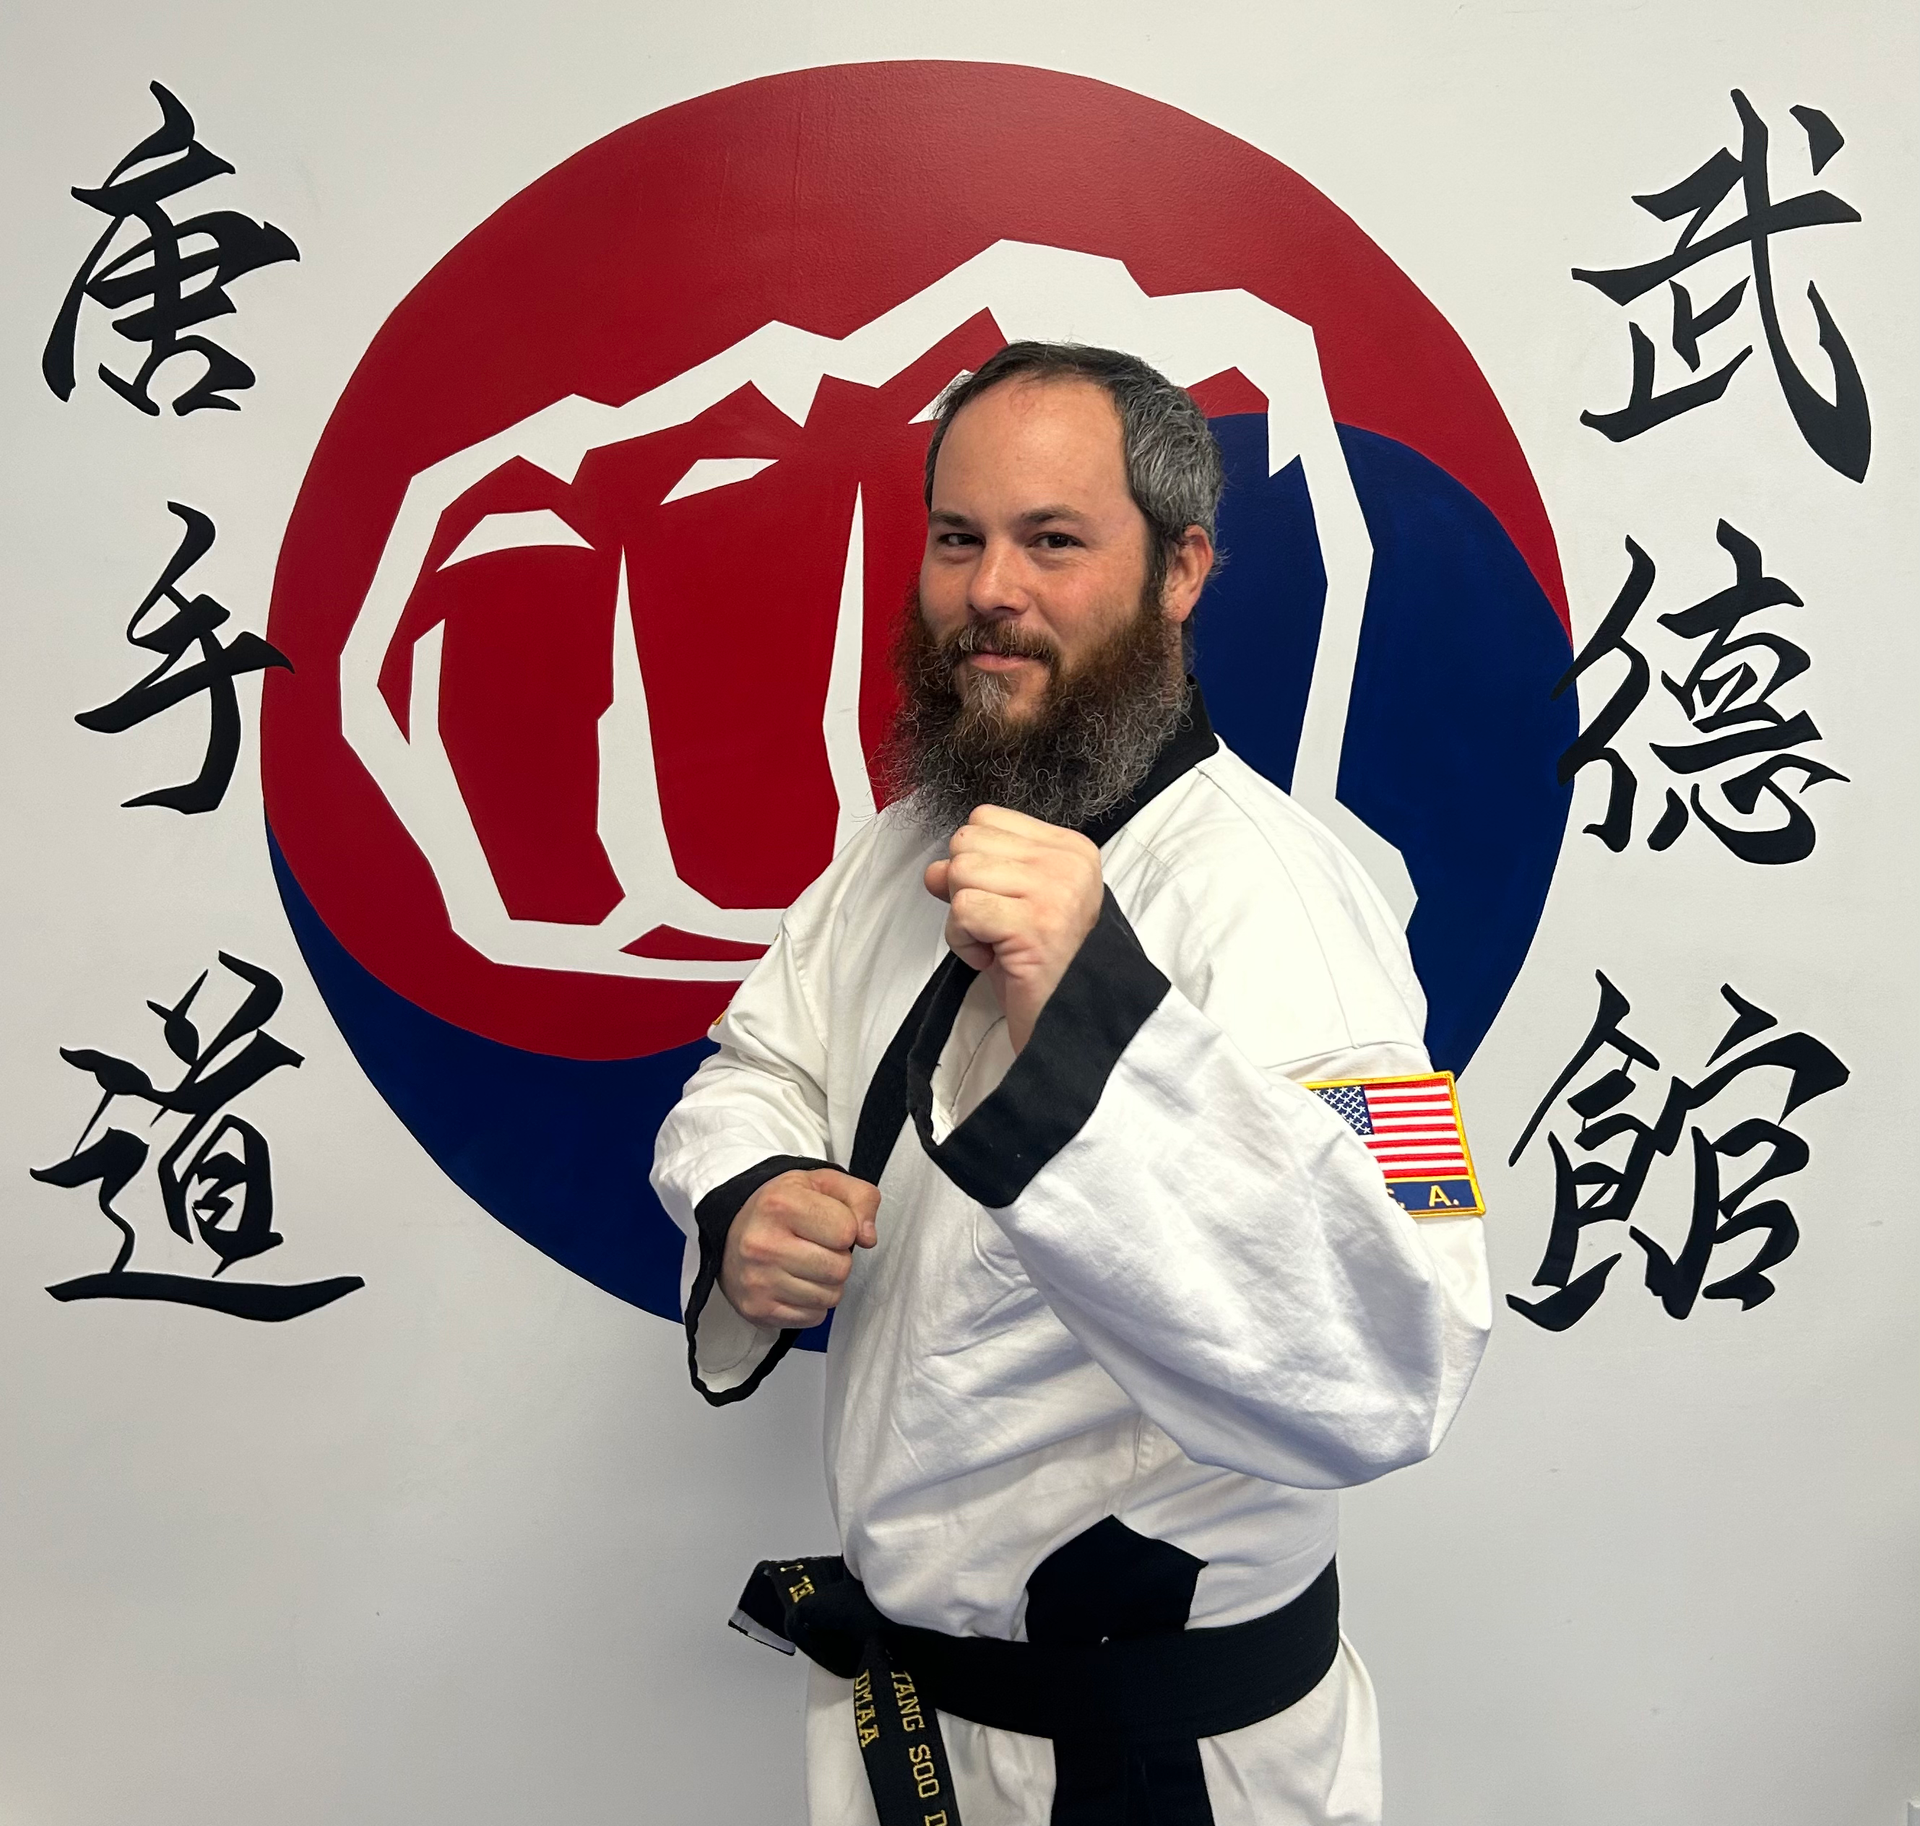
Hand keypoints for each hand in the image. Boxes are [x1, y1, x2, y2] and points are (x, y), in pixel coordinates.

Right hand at [719, 1168, 879, 1329]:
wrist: (732, 1231)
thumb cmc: (781, 1207)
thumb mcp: (823, 1183)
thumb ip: (861, 1198)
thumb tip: (868, 1238)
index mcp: (780, 1204)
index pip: (847, 1230)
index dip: (847, 1227)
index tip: (827, 1223)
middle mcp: (763, 1243)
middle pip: (840, 1268)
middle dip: (838, 1258)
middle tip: (817, 1246)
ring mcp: (758, 1280)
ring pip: (830, 1297)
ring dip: (827, 1283)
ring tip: (805, 1264)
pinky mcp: (758, 1309)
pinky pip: (814, 1317)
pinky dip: (812, 1303)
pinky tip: (795, 1282)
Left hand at [923, 805, 1102, 1052]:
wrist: (1070, 1023)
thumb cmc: (1040, 968)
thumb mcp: (1010, 906)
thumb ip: (977, 874)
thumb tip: (934, 869)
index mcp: (1069, 849)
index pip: (986, 818)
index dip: (975, 862)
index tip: (1000, 902)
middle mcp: (1067, 863)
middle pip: (968, 841)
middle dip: (964, 889)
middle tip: (996, 927)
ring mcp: (1054, 891)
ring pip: (960, 872)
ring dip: (962, 919)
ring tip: (995, 944)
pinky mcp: (1034, 925)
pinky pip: (962, 910)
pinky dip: (963, 942)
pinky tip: (992, 959)